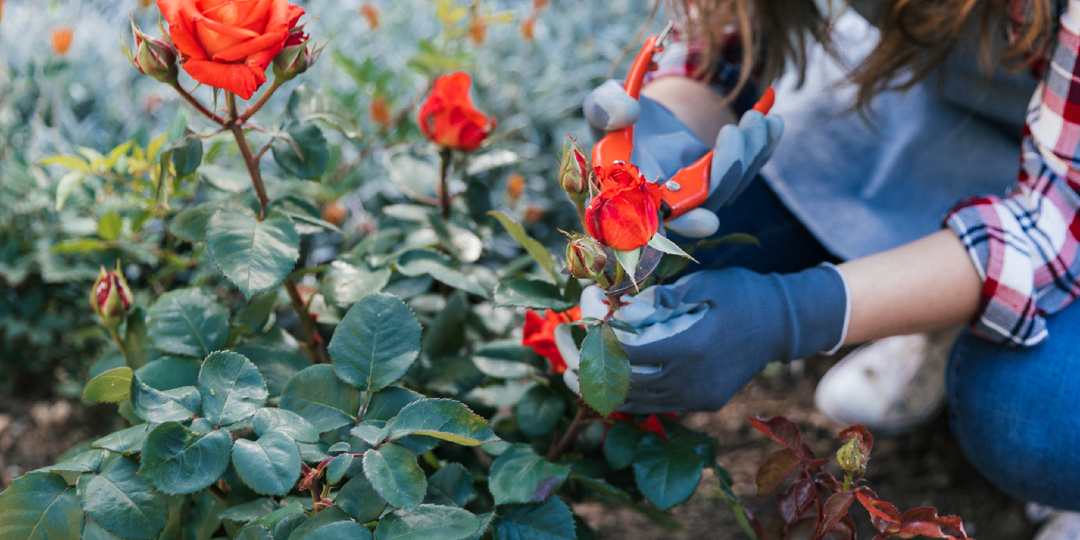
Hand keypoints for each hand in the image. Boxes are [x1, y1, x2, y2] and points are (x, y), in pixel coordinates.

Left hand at [558, 265, 848, 412]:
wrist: (783, 323)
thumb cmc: (741, 293)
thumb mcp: (699, 284)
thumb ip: (657, 299)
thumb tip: (618, 310)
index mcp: (689, 347)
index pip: (629, 354)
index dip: (601, 342)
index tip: (585, 325)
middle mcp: (691, 380)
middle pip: (626, 385)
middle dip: (593, 370)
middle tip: (569, 356)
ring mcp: (698, 397)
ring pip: (638, 402)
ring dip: (607, 387)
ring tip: (581, 371)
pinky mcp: (703, 403)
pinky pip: (658, 405)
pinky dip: (633, 394)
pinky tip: (615, 380)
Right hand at [582, 80, 782, 237]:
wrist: (643, 113)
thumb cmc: (617, 115)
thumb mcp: (603, 105)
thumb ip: (605, 108)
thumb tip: (629, 114)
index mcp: (633, 196)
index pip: (656, 222)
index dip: (681, 226)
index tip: (706, 221)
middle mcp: (668, 204)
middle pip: (704, 205)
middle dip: (726, 174)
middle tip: (733, 133)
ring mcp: (698, 195)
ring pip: (731, 188)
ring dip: (749, 154)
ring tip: (755, 118)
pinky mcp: (720, 180)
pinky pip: (746, 172)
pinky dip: (763, 148)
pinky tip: (772, 123)